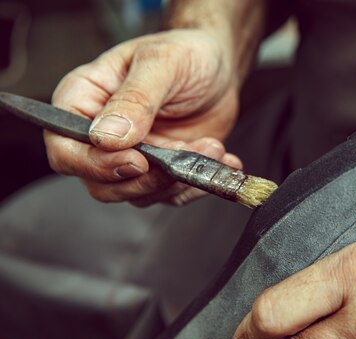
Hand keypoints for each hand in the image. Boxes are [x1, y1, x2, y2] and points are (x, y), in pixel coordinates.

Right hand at [44, 29, 241, 205]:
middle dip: (147, 179)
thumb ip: (135, 99)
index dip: (95, 164)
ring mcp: (131, 156)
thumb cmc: (186, 53)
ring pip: (138, 193)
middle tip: (184, 155)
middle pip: (101, 183)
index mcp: (84, 100)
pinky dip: (195, 185)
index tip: (138, 161)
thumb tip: (107, 137)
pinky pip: (169, 195)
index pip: (65, 148)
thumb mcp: (162, 63)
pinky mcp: (160, 171)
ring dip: (178, 180)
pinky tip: (219, 160)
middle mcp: (101, 135)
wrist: (218, 67)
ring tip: (212, 147)